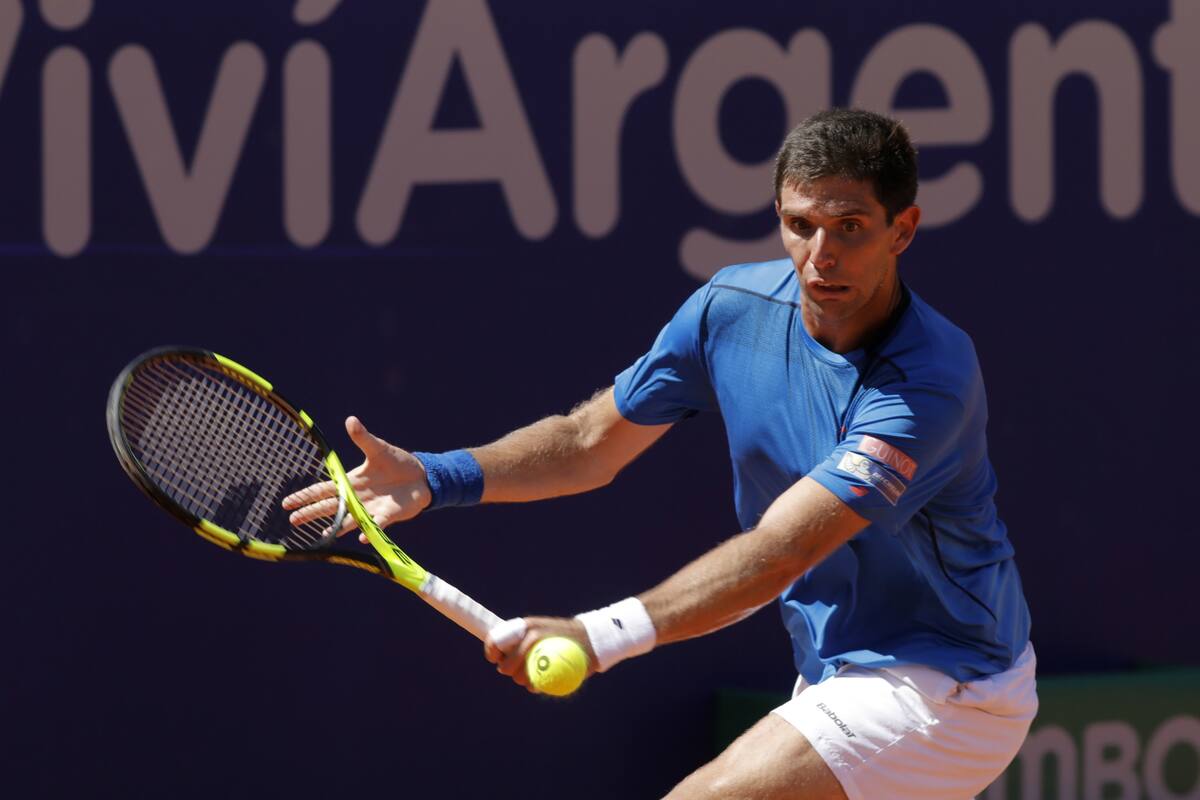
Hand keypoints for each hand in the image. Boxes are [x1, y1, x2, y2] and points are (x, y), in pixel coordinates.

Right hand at [281, 416, 430, 539]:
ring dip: (337, 527)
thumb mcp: (379, 449)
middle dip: (311, 514)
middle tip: (292, 521)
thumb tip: (351, 419)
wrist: (422, 476)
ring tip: (323, 536)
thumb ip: (363, 438)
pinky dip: (369, 531)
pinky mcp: (387, 515)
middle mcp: (358, 498)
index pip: (323, 489)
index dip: (305, 495)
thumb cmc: (398, 463)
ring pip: (349, 519)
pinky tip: (360, 538)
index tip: (287, 502)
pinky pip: (376, 525)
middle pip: (330, 507)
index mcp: (352, 481)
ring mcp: (371, 508)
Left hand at [484, 616, 597, 691]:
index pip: (496, 638)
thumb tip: (502, 655)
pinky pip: (534, 684)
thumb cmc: (564, 636)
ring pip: (519, 676)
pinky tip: (542, 680)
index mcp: (526, 626)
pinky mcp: (551, 666)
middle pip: (506, 665)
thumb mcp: (543, 629)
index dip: (491, 652)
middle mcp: (531, 635)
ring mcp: (542, 651)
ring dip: (524, 679)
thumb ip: (524, 639)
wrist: (593, 638)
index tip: (495, 660)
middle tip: (518, 670)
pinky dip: (535, 685)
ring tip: (534, 674)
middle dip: (509, 671)